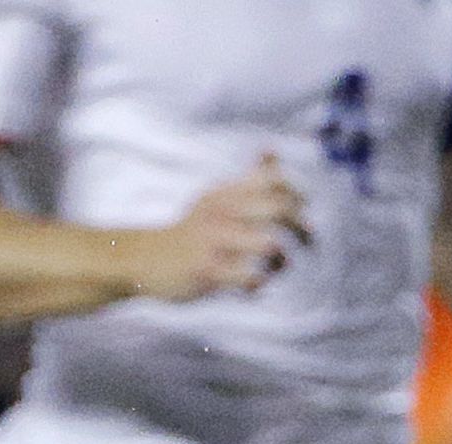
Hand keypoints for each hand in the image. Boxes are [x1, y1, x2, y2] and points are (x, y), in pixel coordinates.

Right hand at [133, 155, 309, 301]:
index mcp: (228, 192)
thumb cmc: (188, 232)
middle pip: (280, 210)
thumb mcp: (215, 197)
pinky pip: (249, 276)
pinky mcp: (207, 271)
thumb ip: (247, 178)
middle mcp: (223, 212)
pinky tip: (255, 285)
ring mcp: (215, 242)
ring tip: (279, 267)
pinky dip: (260, 282)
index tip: (302, 211)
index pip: (276, 181)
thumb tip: (271, 151)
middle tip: (307, 243)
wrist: (143, 259)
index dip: (298, 195)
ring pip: (269, 244)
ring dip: (282, 259)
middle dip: (302, 228)